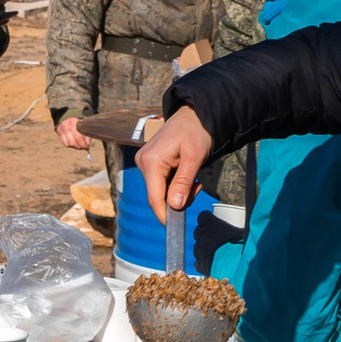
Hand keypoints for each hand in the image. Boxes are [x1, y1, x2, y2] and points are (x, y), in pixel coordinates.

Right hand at [55, 115, 90, 150]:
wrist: (67, 120)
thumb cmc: (78, 124)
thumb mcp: (83, 126)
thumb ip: (86, 134)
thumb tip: (88, 144)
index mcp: (73, 122)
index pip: (78, 136)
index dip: (83, 143)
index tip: (87, 146)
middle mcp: (65, 126)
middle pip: (73, 142)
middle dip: (80, 146)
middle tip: (84, 147)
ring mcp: (61, 131)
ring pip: (69, 144)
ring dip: (76, 146)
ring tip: (80, 145)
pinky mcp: (59, 135)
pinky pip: (66, 144)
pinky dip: (71, 146)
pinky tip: (75, 144)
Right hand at [133, 108, 215, 225]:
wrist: (195, 115)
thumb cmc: (196, 132)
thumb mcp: (194, 158)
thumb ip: (183, 183)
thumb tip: (174, 206)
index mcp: (151, 161)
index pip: (154, 198)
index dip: (164, 215)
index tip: (176, 226)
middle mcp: (143, 162)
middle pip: (157, 196)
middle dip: (178, 198)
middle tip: (197, 186)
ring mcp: (145, 161)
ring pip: (160, 190)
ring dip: (178, 191)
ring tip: (193, 177)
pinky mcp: (149, 162)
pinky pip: (160, 182)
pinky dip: (175, 184)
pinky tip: (185, 174)